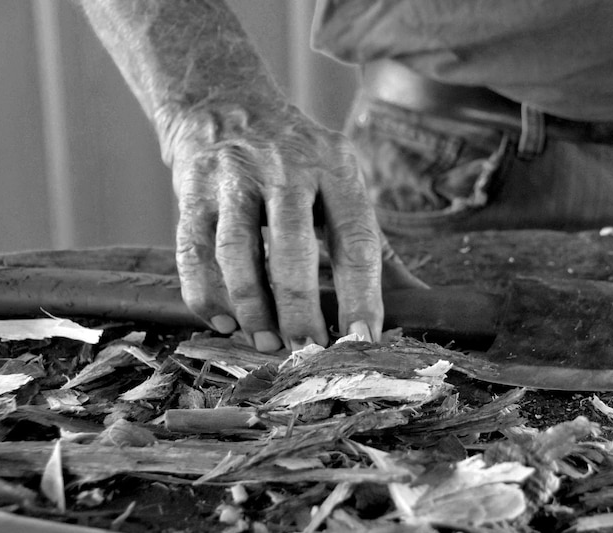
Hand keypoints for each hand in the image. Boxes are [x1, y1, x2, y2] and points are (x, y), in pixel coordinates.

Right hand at [167, 102, 384, 351]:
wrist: (224, 103)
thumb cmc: (299, 163)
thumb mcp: (343, 187)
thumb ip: (375, 247)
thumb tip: (420, 303)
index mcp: (336, 167)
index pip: (355, 239)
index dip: (361, 295)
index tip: (362, 340)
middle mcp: (286, 167)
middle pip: (293, 247)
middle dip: (301, 307)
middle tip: (308, 350)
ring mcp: (234, 177)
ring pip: (238, 251)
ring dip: (253, 306)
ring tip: (268, 342)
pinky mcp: (192, 190)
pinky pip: (194, 251)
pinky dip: (206, 293)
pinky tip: (224, 322)